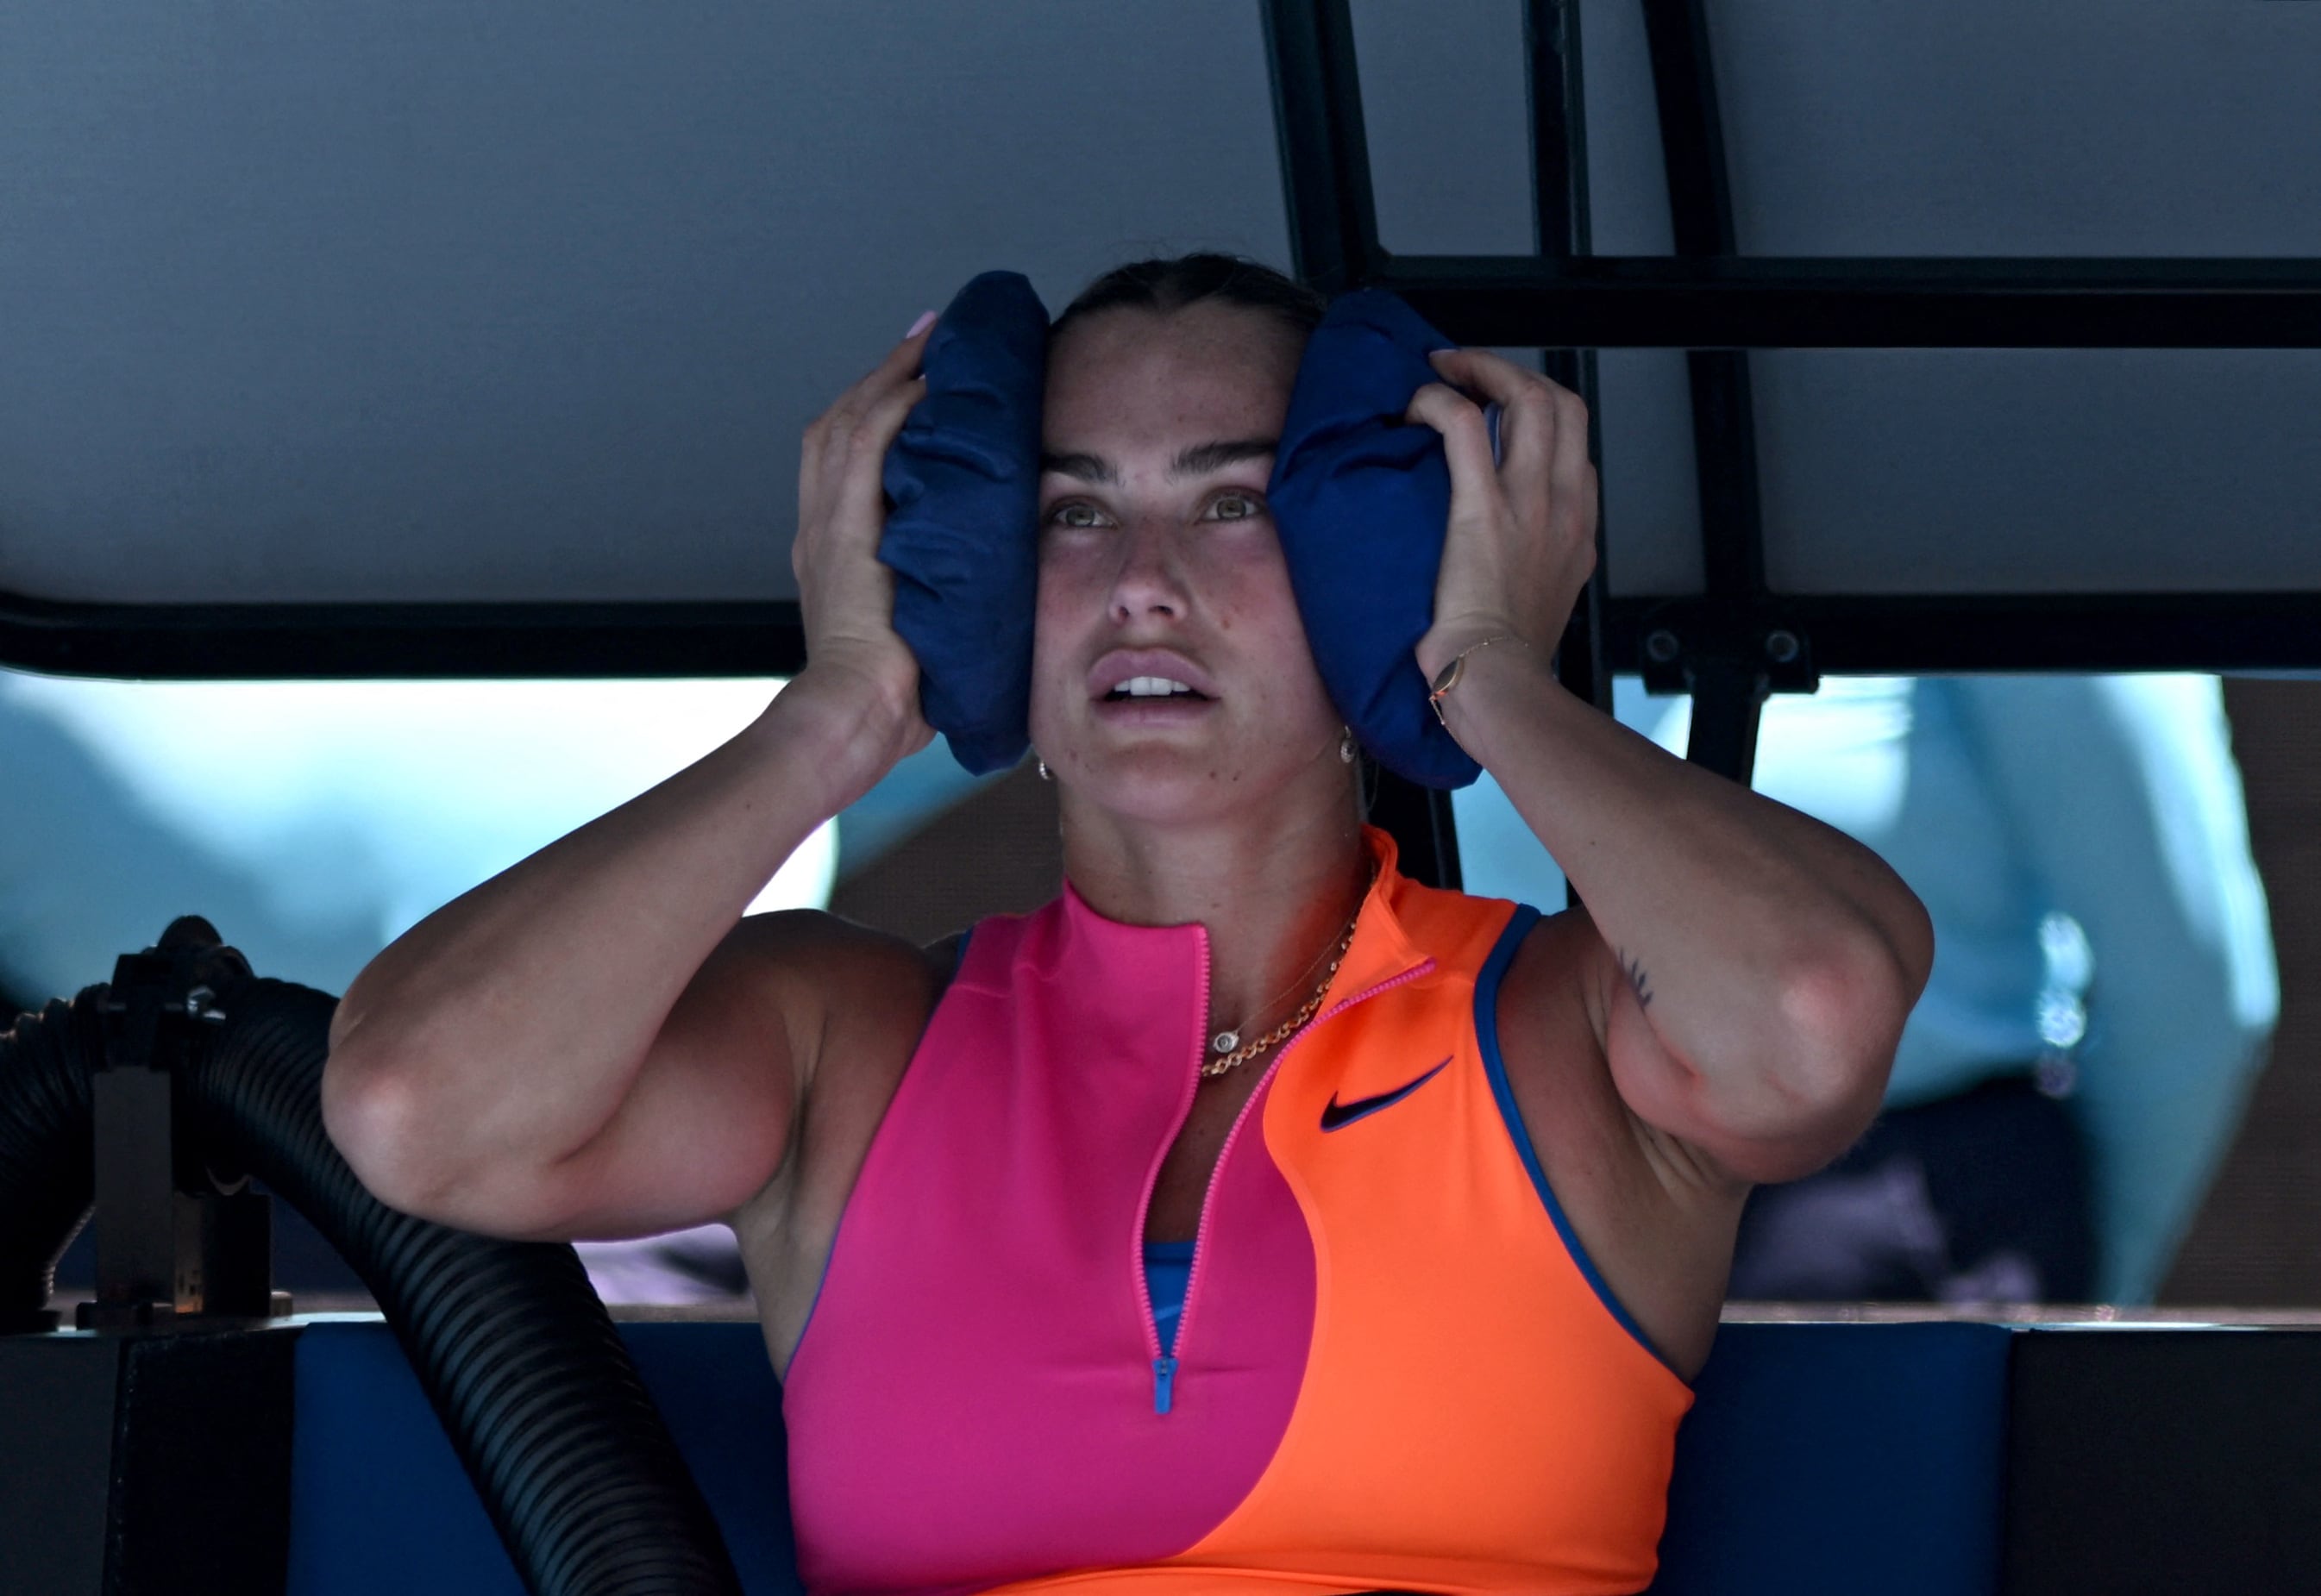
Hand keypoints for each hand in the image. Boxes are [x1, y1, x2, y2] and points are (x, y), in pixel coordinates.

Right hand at [786, 316, 937, 770]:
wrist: (853, 717)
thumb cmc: (894, 700)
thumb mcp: (923, 634)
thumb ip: (944, 600)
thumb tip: (998, 598)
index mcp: (833, 551)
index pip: (848, 461)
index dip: (881, 413)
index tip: (922, 382)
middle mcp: (820, 529)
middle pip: (841, 426)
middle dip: (885, 378)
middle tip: (930, 340)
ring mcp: (826, 526)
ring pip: (850, 423)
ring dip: (891, 376)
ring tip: (933, 341)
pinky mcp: (843, 530)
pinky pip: (863, 447)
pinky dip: (891, 407)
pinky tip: (923, 382)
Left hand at [1404, 348, 1597, 683]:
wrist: (1497, 681)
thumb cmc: (1506, 658)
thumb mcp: (1543, 603)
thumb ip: (1536, 567)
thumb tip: (1502, 557)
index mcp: (1578, 527)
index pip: (1575, 446)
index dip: (1538, 415)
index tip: (1498, 412)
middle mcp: (1564, 504)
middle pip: (1563, 402)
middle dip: (1514, 374)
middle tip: (1470, 372)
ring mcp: (1529, 501)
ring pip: (1528, 395)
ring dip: (1482, 369)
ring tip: (1445, 370)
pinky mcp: (1482, 506)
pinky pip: (1463, 424)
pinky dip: (1438, 400)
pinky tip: (1417, 407)